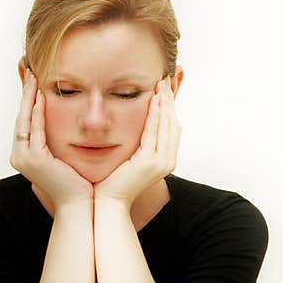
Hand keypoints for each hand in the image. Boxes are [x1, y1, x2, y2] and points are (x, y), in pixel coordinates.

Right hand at [9, 69, 93, 208]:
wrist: (80, 205)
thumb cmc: (77, 184)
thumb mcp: (65, 156)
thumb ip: (60, 139)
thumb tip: (67, 122)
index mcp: (25, 155)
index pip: (26, 121)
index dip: (29, 99)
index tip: (34, 79)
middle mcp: (19, 156)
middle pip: (22, 117)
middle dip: (26, 92)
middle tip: (30, 69)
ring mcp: (24, 158)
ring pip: (25, 120)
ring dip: (30, 96)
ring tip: (34, 76)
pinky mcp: (34, 158)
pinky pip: (35, 129)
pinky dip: (38, 111)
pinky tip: (42, 95)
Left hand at [93, 76, 180, 206]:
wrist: (109, 203)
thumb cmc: (115, 182)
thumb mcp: (131, 159)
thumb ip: (138, 145)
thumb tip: (137, 130)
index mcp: (165, 161)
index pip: (172, 129)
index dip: (170, 108)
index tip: (165, 90)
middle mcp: (168, 161)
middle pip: (173, 124)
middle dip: (170, 101)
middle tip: (165, 80)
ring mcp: (161, 162)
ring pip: (167, 125)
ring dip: (165, 103)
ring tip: (161, 85)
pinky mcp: (149, 161)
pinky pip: (153, 132)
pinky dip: (155, 115)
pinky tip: (153, 100)